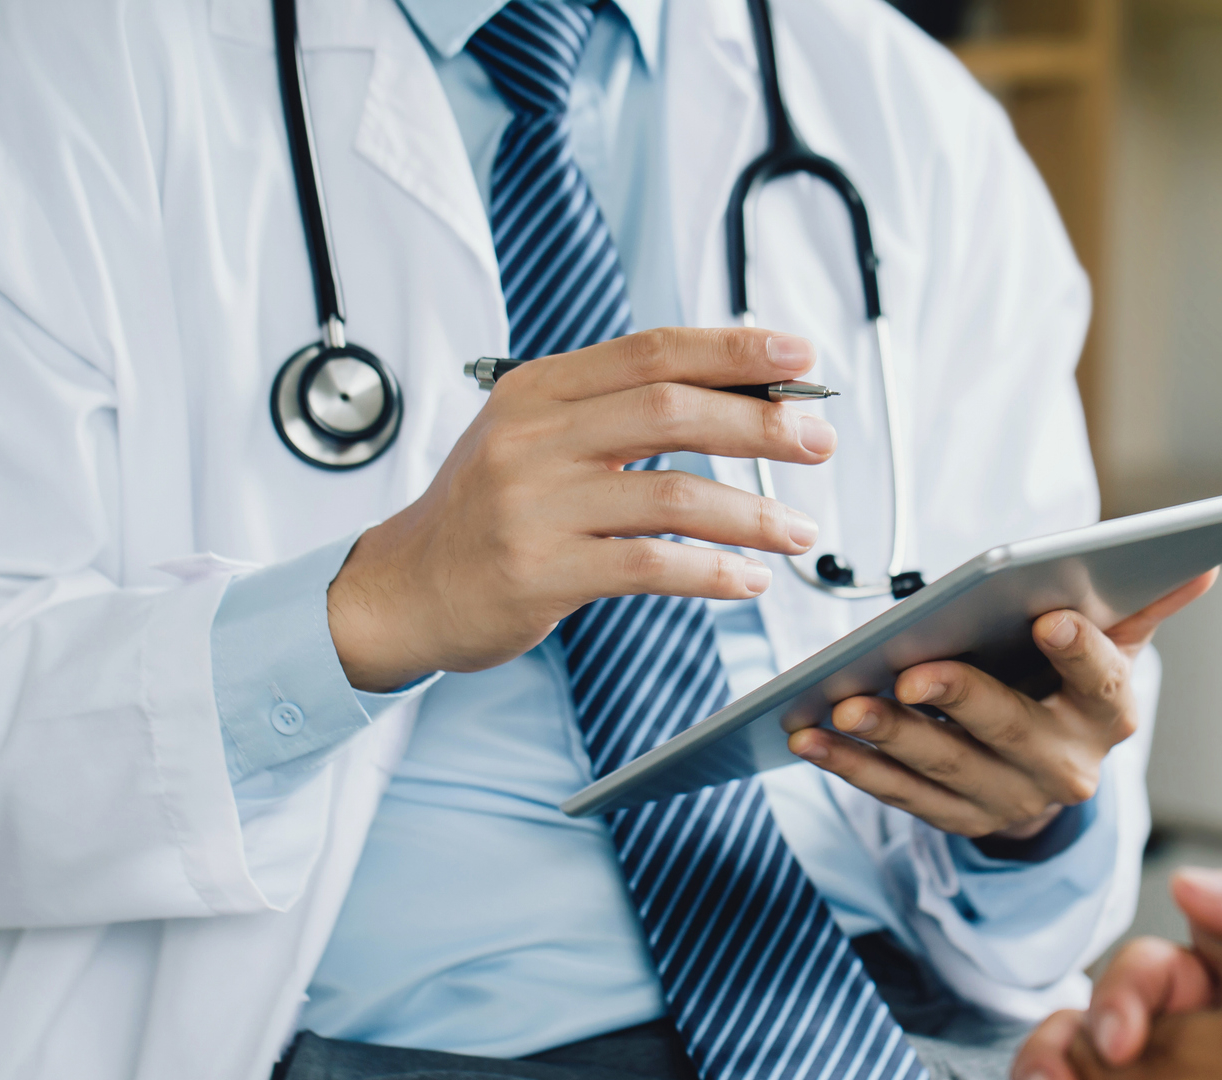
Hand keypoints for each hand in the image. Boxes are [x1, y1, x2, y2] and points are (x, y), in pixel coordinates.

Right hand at [328, 327, 834, 690]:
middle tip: (818, 441)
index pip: (652, 351)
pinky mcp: (540, 572)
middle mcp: (534, 438)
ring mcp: (534, 506)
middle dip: (761, 422)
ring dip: (752, 513)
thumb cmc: (486, 515)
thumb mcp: (533, 439)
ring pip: (672, 493)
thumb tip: (733, 394)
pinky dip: (711, 572)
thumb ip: (613, 413)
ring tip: (799, 531)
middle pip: (672, 409)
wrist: (403, 590)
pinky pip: (648, 565)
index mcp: (538, 389)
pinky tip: (748, 581)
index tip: (800, 354)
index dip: (734, 348)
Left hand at [786, 572, 1217, 839]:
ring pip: (944, 767)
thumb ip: (1144, 604)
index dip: (1078, 651)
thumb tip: (1200, 561)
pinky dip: (853, 766)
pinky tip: (812, 735)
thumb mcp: (1114, 647)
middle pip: (1009, 729)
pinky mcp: (957, 820)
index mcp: (1109, 715)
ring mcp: (1007, 800)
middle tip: (913, 671)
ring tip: (844, 702)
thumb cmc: (1072, 689)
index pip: (1101, 682)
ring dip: (890, 736)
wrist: (1052, 775)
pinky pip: (899, 796)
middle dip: (958, 699)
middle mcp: (1065, 767)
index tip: (1049, 615)